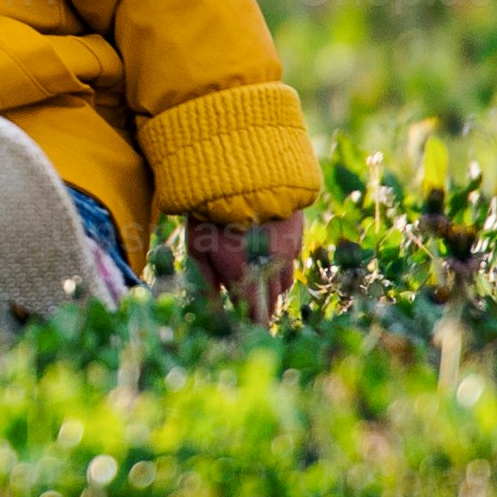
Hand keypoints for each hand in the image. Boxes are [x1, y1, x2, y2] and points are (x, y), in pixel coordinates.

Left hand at [181, 211, 307, 321]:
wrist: (239, 165)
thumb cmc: (209, 210)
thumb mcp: (198, 247)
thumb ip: (206, 283)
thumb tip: (214, 314)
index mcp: (248, 274)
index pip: (258, 314)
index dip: (254, 324)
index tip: (249, 330)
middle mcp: (274, 265)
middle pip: (273, 298)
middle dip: (261, 304)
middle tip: (249, 305)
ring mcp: (290, 246)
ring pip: (285, 278)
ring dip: (271, 281)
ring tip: (254, 273)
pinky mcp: (298, 228)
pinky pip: (293, 255)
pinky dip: (281, 258)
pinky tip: (266, 247)